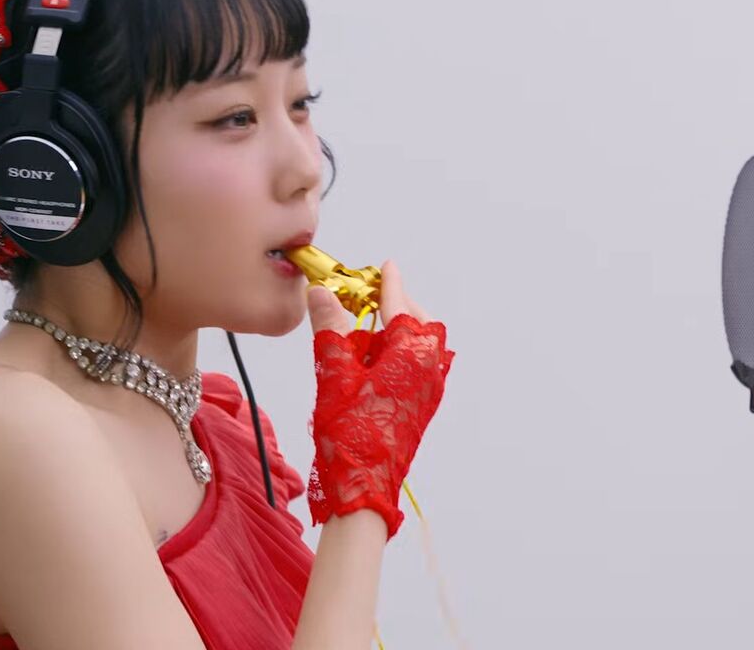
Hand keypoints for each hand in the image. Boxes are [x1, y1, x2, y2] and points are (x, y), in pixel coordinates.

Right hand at [303, 259, 452, 537]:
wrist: (364, 487)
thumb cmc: (351, 433)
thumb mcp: (334, 372)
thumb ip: (330, 328)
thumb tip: (321, 293)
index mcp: (415, 351)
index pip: (399, 304)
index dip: (388, 283)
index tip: (386, 266)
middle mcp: (432, 366)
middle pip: (415, 321)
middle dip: (391, 307)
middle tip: (361, 300)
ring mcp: (431, 387)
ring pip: (416, 344)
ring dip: (391, 334)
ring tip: (358, 337)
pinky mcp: (424, 404)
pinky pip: (415, 366)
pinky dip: (394, 356)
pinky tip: (367, 365)